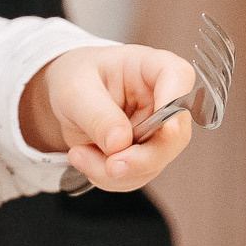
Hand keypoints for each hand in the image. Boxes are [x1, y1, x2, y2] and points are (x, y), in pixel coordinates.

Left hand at [21, 44, 194, 190]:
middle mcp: (161, 99)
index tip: (167, 128)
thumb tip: (120, 143)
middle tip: (110, 166)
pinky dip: (110, 178)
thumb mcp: (75, 90)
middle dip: (141, 159)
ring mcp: (157, 130)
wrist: (67, 95)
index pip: (178, 77)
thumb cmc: (75, 78)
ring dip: (115, 172)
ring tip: (79, 156)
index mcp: (151, 67)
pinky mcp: (146, 153)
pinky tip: (86, 160)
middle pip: (174, 134)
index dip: (176, 102)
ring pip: (154, 163)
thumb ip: (97, 115)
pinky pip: (137, 175)